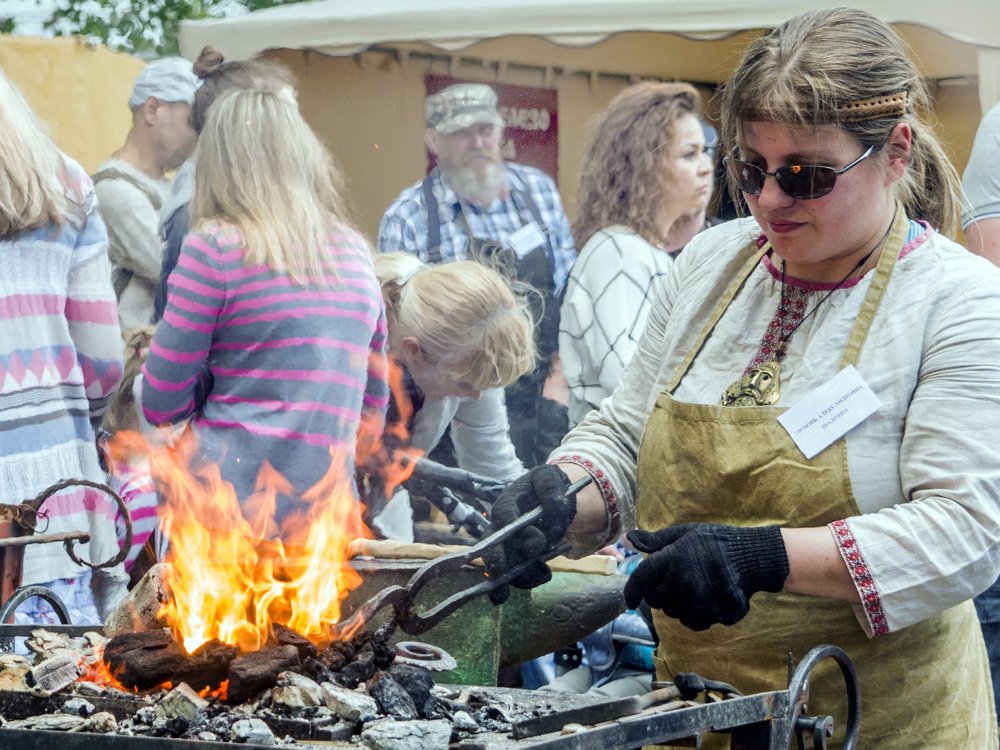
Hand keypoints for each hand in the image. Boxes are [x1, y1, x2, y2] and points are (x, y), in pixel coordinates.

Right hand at [485, 465, 574, 603]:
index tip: (524, 531)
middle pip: (491, 542)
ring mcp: (508, 545)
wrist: (551, 501)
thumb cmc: (545, 486)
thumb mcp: (548, 477)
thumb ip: (550, 487)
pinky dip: (528, 579)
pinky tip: (544, 575)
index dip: (509, 523)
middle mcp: (502, 526)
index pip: (503, 513)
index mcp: (507, 504)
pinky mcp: (518, 558)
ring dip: (516, 574)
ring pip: (503, 563)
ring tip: (541, 575)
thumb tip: (556, 505)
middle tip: (497, 570)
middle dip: (493, 557)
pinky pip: (516, 573)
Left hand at [623, 523, 788, 630]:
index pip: (641, 580)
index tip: (630, 601)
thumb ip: (656, 541)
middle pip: (656, 600)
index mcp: (671, 558)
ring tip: (691, 590)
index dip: (631, 592)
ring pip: (673, 612)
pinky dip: (692, 615)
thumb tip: (629, 539)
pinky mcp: (711, 613)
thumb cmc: (714, 542)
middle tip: (671, 585)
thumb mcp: (684, 534)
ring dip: (677, 605)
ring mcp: (697, 599)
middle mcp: (681, 580)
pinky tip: (701, 602)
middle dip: (659, 594)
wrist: (751, 557)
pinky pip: (690, 622)